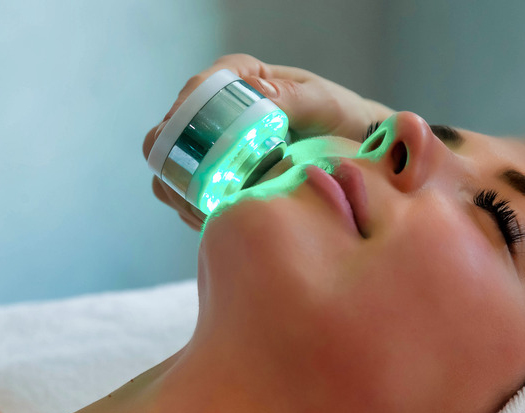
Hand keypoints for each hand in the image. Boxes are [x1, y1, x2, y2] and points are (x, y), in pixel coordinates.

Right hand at [142, 53, 394, 230]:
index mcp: (238, 80)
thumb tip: (255, 95)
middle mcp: (216, 112)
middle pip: (169, 134)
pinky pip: (188, 196)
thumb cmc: (340, 117)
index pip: (196, 90)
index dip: (185, 116)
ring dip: (180, 192)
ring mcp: (213, 148)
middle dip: (175, 163)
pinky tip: (213, 220)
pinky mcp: (216, 180)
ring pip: (172, 170)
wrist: (355, 151)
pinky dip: (193, 210)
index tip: (197, 147)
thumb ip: (291, 98)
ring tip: (206, 212)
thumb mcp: (321, 103)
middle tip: (200, 188)